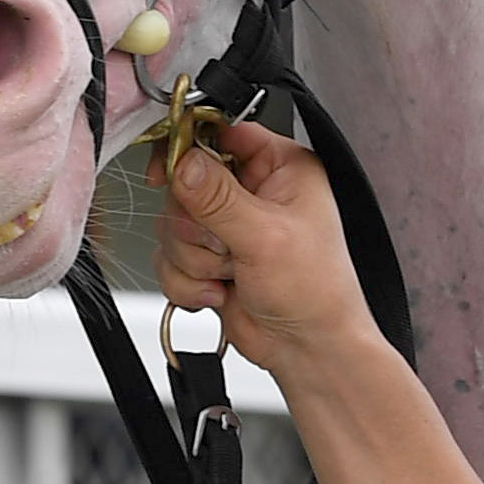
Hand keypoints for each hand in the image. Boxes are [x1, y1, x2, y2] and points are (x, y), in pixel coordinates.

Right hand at [157, 114, 370, 372]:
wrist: (308, 350)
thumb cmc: (316, 292)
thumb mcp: (267, 236)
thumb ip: (219, 198)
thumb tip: (185, 163)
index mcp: (281, 168)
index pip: (222, 132)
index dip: (188, 146)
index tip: (168, 170)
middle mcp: (253, 191)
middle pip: (186, 182)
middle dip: (196, 226)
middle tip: (224, 247)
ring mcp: (228, 227)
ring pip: (172, 224)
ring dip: (194, 259)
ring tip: (229, 274)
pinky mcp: (209, 260)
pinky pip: (169, 259)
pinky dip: (187, 282)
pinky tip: (219, 293)